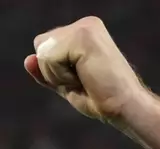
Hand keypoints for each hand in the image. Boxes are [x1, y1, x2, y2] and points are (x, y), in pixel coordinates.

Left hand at [24, 16, 144, 120]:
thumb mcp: (69, 85)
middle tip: (86, 81)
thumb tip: (28, 60)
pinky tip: (87, 77)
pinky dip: (63, 75)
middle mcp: (86, 24)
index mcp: (86, 32)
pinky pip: (49, 58)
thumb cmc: (104, 99)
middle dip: (55, 72)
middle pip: (40, 45)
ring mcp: (85, 28)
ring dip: (59, 75)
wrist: (126, 107)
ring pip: (43, 52)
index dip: (56, 71)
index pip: (44, 46)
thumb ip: (48, 71)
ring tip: (88, 79)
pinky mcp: (83, 35)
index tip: (85, 79)